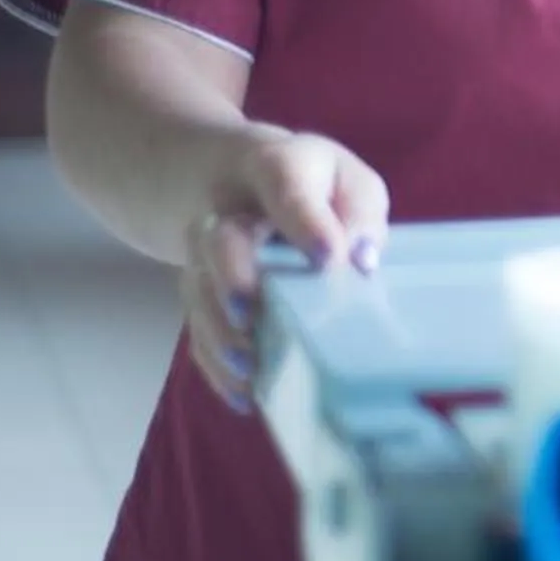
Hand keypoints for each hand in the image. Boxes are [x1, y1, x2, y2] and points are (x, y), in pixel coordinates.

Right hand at [182, 129, 390, 413]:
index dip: (305, 223)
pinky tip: (243, 393)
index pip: (284, 187)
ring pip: (200, 292)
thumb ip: (360, 211)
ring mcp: (201, 253)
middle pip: (219, 239)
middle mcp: (226, 210)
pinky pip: (196, 328)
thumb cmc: (311, 185)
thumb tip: (362, 261)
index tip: (328, 259)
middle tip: (250, 310)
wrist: (227, 178)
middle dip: (232, 276)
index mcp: (275, 167)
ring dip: (221, 333)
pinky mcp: (196, 291)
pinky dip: (216, 363)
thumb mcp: (346, 180)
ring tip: (251, 368)